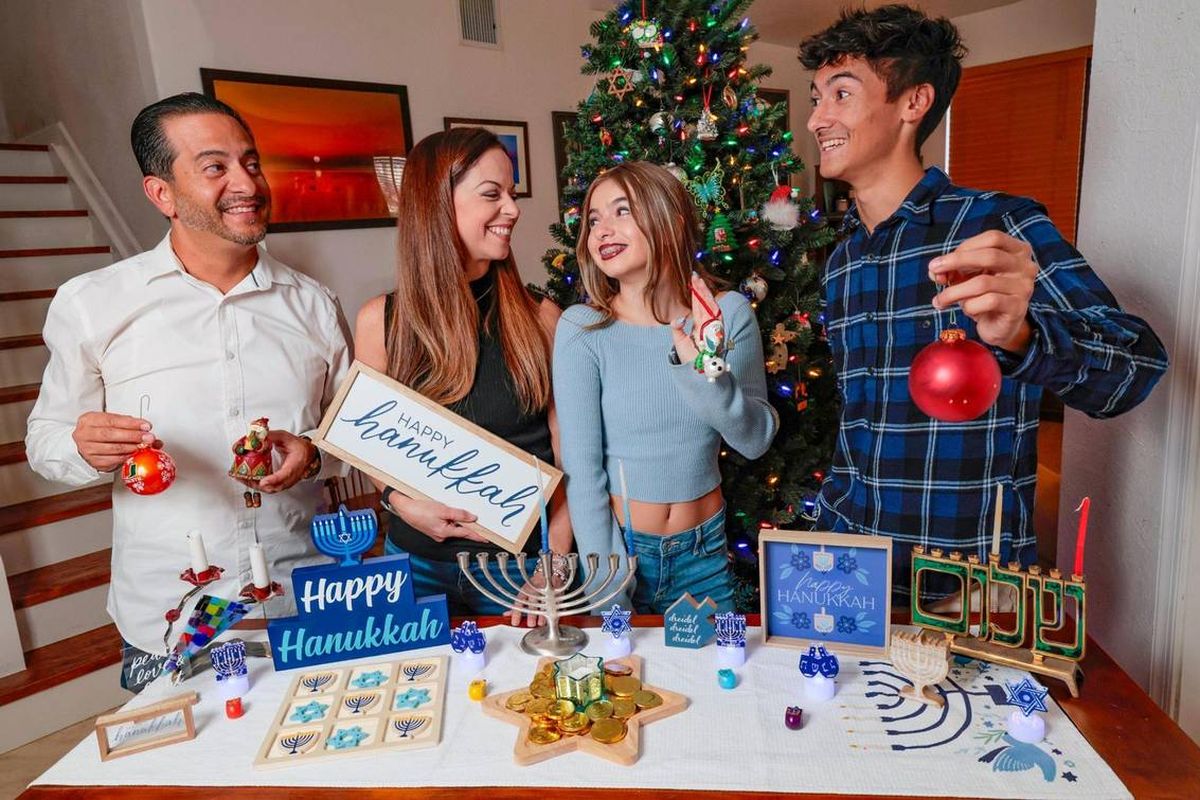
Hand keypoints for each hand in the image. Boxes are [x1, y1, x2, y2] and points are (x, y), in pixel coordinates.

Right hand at [72, 412, 153, 471]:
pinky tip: (135, 453)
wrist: (88, 443)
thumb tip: (148, 431)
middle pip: (111, 434)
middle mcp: (85, 434)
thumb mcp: (112, 422)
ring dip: (132, 447)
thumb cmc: (101, 430)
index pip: (112, 420)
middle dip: (133, 436)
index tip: (145, 426)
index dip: (131, 423)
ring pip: (113, 448)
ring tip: (144, 445)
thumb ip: (128, 425)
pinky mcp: (94, 461)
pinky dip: (127, 457)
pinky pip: (113, 460)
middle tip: (148, 437)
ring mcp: (87, 449)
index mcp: (89, 420)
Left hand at [248, 430, 312, 492]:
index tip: (263, 481)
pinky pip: (271, 488)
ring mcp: (288, 482)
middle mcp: (293, 475)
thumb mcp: (285, 437)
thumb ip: (271, 436)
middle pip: (276, 486)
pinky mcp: (283, 484)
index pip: (285, 474)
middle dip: (259, 484)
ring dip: (257, 486)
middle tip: (245, 479)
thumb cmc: (298, 447)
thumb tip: (256, 438)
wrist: (308, 454)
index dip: (274, 479)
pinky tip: (249, 481)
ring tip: (243, 479)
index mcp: (296, 462)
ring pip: (272, 489)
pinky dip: (259, 486)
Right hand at [394, 496, 484, 542]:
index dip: (477, 535)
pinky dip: (450, 518)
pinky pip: (445, 523)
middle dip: (468, 525)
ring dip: (458, 520)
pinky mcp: (432, 526)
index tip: (487, 538)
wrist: (403, 507)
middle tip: (480, 521)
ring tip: (458, 512)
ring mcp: (436, 531)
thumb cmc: (419, 509)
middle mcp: (441, 535)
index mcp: (444, 532)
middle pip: (460, 530)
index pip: (466, 534)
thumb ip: (459, 514)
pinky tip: (448, 511)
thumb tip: (472, 518)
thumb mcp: (442, 510)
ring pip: (452, 526)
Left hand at [507, 559, 564, 627]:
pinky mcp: (556, 590)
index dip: (516, 613)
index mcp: (525, 589)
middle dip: (531, 614)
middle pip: (532, 602)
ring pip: (544, 602)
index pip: (519, 601)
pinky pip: (555, 601)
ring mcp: (547, 589)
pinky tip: (552, 617)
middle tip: (531, 624)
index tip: (515, 623)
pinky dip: (553, 611)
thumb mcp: (524, 593)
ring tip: (541, 623)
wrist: (549, 573)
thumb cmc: (535, 586)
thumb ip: (517, 605)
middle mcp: (535, 588)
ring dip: (542, 614)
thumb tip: (506, 615)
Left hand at [670, 272, 721, 364]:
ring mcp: (713, 327)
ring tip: (699, 282)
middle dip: (700, 289)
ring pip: (710, 306)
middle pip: (704, 303)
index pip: (697, 306)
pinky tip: (706, 295)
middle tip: (695, 276)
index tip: (692, 282)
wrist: (697, 371)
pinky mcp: (716, 331)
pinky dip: (711, 305)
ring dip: (705, 294)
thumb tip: (678, 319)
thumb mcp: (679, 342)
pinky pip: (715, 315)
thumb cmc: (690, 359)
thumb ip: (677, 329)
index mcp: (700, 325)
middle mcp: (707, 324)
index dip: (695, 294)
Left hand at [929, 230, 1036, 353]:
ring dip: (955, 291)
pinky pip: (989, 302)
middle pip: (990, 256)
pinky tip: (964, 310)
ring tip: (940, 300)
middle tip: (934, 271)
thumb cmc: (982, 295)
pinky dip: (969, 305)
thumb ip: (952, 269)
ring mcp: (1024, 287)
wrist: (998, 326)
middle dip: (957, 261)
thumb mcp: (967, 277)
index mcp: (1017, 250)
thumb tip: (935, 270)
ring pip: (983, 282)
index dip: (964, 247)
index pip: (993, 238)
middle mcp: (1026, 266)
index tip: (941, 261)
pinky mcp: (1018, 307)